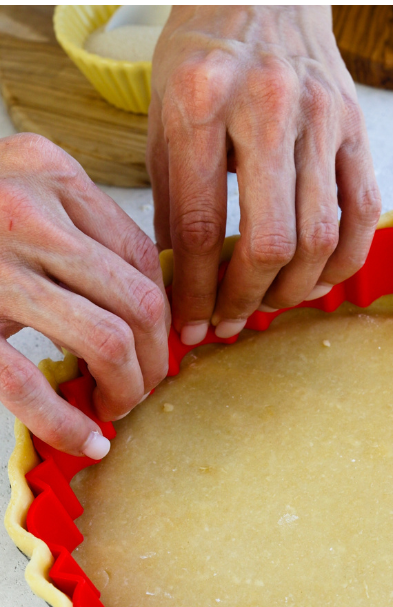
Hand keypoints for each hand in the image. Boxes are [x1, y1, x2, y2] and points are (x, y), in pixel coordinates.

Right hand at [0, 134, 168, 455]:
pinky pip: (28, 381)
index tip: (163, 341)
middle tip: (148, 384)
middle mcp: (25, 208)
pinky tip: (85, 440)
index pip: (138, 248)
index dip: (162, 305)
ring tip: (117, 407)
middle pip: (136, 295)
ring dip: (126, 387)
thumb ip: (66, 224)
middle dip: (156, 355)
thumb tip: (140, 301)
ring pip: (104, 338)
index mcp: (45, 167)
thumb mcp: (12, 189)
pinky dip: (67, 421)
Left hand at [147, 7, 381, 343]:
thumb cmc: (204, 55)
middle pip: (269, 238)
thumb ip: (170, 191)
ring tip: (267, 304)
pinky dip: (344, 259)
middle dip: (244, 299)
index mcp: (202, 100)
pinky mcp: (356, 122)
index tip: (186, 324)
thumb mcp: (164, 111)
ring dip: (293, 288)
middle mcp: (268, 106)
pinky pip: (364, 209)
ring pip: (321, 234)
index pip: (198, 223)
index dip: (192, 289)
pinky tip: (318, 279)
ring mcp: (321, 114)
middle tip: (227, 323)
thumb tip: (179, 280)